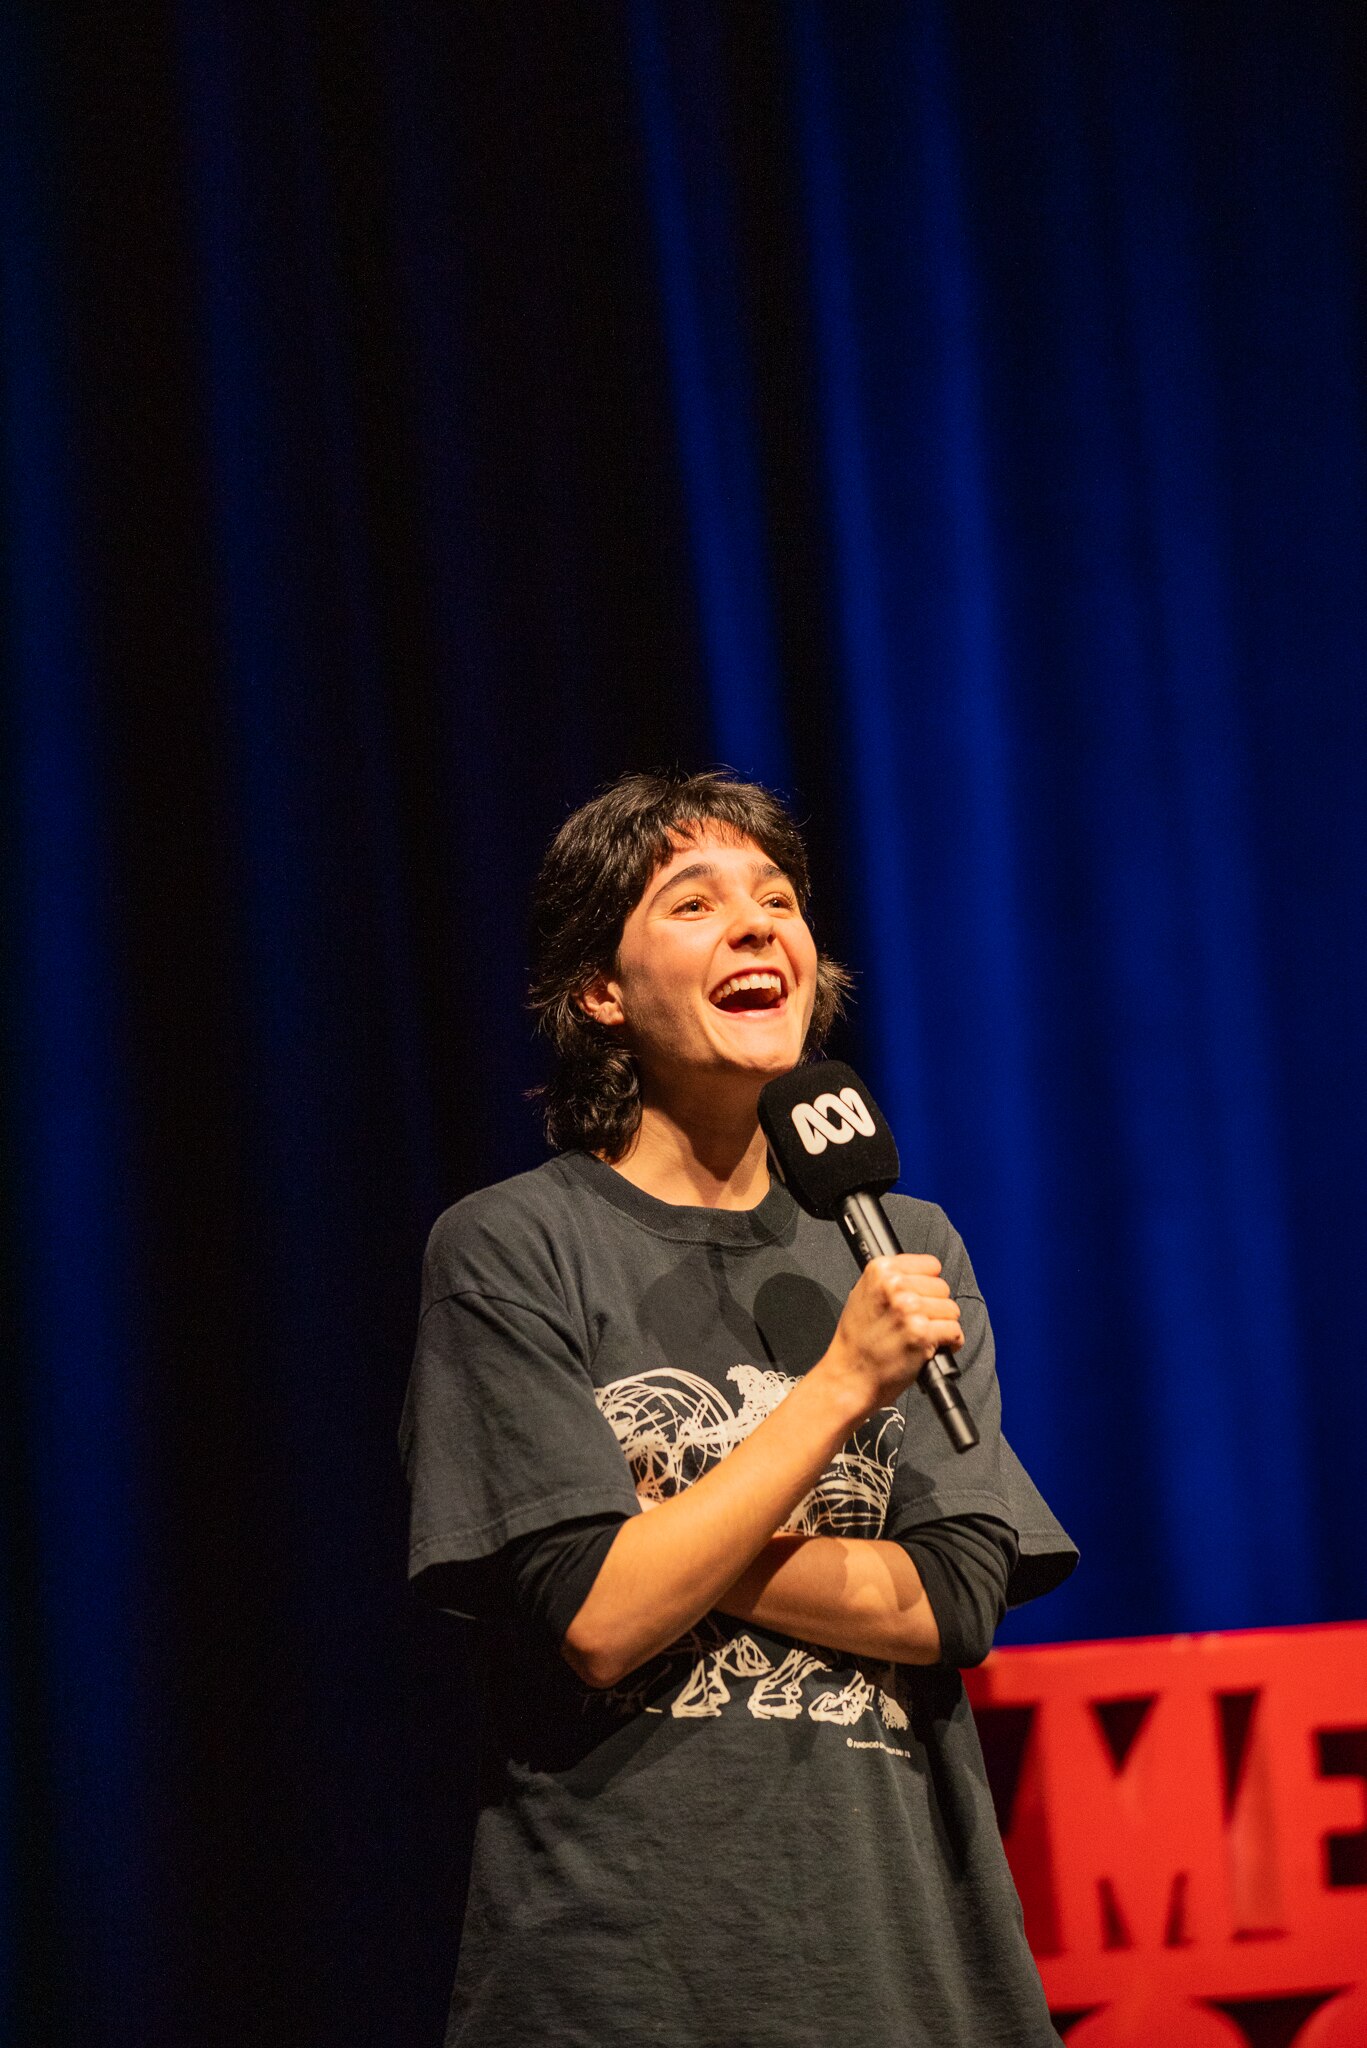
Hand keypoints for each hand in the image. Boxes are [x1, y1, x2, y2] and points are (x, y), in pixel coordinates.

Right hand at [817, 1255, 963, 1418]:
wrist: (850, 1376)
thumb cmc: (855, 1342)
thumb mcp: (862, 1295)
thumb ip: (889, 1280)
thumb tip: (919, 1275)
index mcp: (880, 1270)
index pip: (931, 1265)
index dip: (928, 1284)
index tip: (921, 1296)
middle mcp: (895, 1286)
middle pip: (942, 1288)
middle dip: (935, 1306)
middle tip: (917, 1322)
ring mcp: (909, 1309)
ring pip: (951, 1309)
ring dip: (943, 1325)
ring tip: (922, 1335)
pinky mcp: (922, 1333)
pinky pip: (955, 1332)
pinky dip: (951, 1342)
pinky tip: (933, 1347)